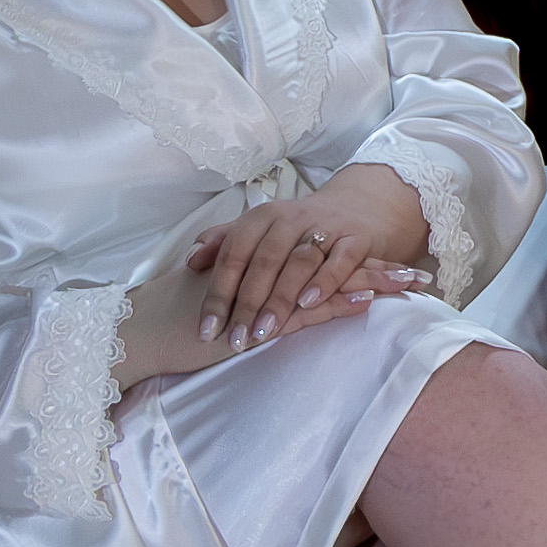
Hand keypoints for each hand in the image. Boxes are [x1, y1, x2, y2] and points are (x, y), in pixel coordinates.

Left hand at [187, 166, 435, 350]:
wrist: (355, 208)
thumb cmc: (297, 230)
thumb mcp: (258, 230)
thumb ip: (223, 242)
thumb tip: (191, 261)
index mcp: (262, 217)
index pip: (233, 254)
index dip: (218, 292)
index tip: (206, 328)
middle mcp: (291, 218)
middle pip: (263, 261)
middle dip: (247, 304)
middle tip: (235, 339)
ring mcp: (325, 227)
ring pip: (298, 263)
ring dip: (280, 299)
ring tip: (265, 331)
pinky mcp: (356, 239)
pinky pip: (339, 261)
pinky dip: (324, 282)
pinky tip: (308, 304)